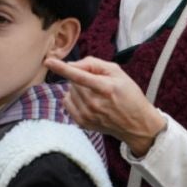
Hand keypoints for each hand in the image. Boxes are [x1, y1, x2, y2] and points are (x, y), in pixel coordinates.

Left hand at [46, 55, 165, 156]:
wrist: (137, 125)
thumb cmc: (129, 95)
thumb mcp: (118, 73)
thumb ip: (94, 64)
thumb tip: (72, 64)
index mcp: (106, 88)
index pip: (80, 76)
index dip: (62, 68)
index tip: (48, 61)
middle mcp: (95, 103)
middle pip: (74, 82)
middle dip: (81, 77)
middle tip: (97, 83)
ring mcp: (88, 115)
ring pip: (70, 91)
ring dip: (77, 89)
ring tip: (95, 94)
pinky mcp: (83, 123)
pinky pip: (67, 103)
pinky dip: (73, 98)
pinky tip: (87, 101)